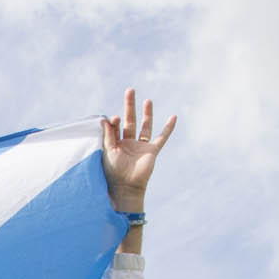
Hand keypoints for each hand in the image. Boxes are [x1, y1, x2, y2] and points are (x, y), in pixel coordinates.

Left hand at [100, 89, 175, 214]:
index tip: (113, 119)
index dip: (114, 121)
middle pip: (130, 120)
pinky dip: (168, 128)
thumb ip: (108, 135)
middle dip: (130, 106)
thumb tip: (105, 118)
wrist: (126, 187)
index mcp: (116, 143)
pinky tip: (173, 117)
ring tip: (147, 100)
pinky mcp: (152, 151)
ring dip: (146, 113)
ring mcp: (141, 146)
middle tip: (130, 90)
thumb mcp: (108, 151)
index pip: (116, 126)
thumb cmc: (113, 172)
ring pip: (145, 126)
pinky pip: (162, 137)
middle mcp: (129, 143)